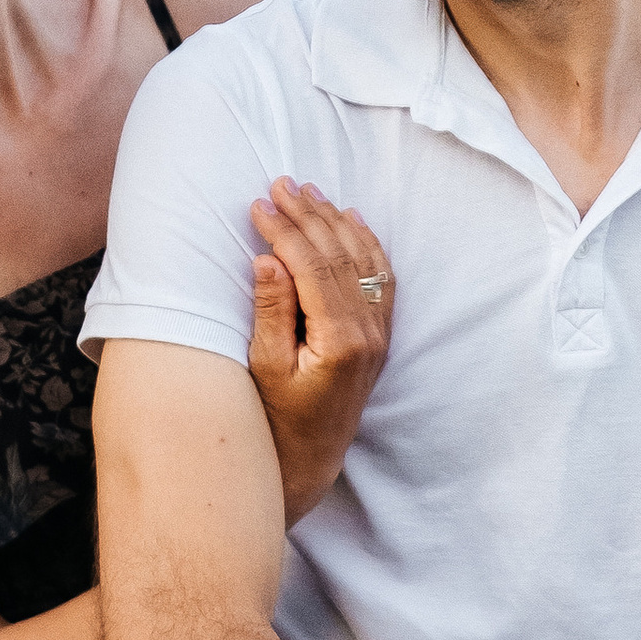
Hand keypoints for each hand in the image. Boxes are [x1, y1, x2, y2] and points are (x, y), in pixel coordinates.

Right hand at [246, 182, 394, 524]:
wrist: (310, 457)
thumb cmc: (278, 416)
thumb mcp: (265, 367)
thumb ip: (271, 311)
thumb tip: (268, 258)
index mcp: (341, 340)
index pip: (312, 267)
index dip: (285, 231)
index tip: (259, 204)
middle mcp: (369, 333)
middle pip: (339, 256)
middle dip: (307, 215)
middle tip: (280, 183)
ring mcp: (380, 333)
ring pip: (362, 260)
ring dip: (334, 221)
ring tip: (307, 191)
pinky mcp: (381, 334)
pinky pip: (380, 276)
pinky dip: (366, 242)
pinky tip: (350, 218)